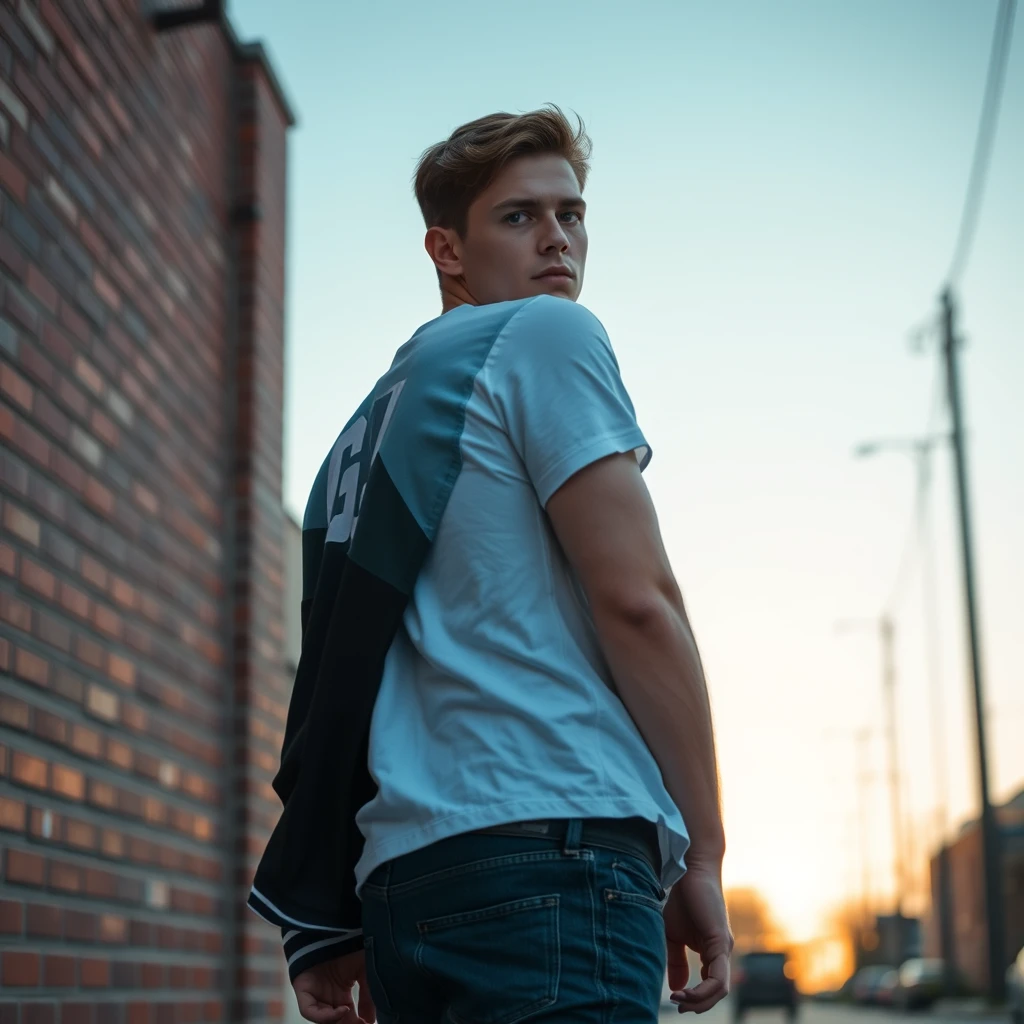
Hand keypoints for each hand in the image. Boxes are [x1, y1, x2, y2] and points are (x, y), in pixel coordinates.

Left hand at [292, 950, 375, 1022]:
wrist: (336, 927)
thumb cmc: (351, 945)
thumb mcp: (365, 970)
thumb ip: (368, 995)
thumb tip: (371, 1020)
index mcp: (341, 994)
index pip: (348, 1018)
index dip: (359, 1023)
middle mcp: (327, 997)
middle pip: (337, 1021)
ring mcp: (315, 994)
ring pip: (323, 1019)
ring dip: (338, 1023)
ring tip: (356, 1022)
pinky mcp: (304, 989)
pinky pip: (309, 1010)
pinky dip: (324, 1016)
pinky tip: (342, 1010)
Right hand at [664, 865, 733, 1013]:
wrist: (690, 871)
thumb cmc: (683, 899)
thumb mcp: (674, 935)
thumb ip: (677, 961)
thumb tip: (678, 989)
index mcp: (712, 953)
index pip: (710, 986)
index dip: (695, 998)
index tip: (674, 999)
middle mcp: (722, 953)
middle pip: (717, 992)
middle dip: (697, 1005)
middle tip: (677, 1006)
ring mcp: (724, 948)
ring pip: (720, 990)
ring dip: (700, 1001)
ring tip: (679, 999)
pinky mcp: (722, 941)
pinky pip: (719, 978)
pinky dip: (704, 990)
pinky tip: (687, 991)